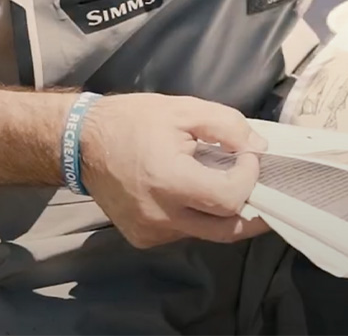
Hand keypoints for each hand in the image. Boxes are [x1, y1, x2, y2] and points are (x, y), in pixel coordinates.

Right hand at [78, 93, 269, 248]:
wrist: (82, 142)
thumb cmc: (132, 120)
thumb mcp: (183, 109)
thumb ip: (227, 126)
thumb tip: (259, 148)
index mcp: (169, 181)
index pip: (229, 197)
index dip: (250, 176)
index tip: (249, 154)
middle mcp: (160, 216)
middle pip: (226, 230)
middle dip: (253, 214)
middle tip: (266, 192)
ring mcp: (150, 233)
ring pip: (205, 232)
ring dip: (222, 211)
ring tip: (224, 181)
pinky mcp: (143, 239)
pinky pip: (184, 232)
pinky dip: (197, 214)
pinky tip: (192, 190)